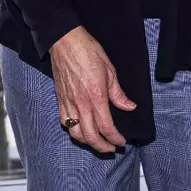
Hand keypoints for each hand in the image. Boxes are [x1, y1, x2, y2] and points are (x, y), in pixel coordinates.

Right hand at [47, 26, 135, 152]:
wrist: (65, 41)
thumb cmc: (88, 51)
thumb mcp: (110, 70)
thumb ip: (118, 93)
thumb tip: (129, 107)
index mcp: (96, 96)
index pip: (106, 127)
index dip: (115, 138)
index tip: (121, 142)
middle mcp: (81, 104)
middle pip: (90, 136)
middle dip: (102, 147)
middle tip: (112, 148)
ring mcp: (68, 103)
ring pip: (76, 133)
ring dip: (87, 142)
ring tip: (97, 142)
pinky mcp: (60, 100)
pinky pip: (65, 122)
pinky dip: (73, 131)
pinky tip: (80, 130)